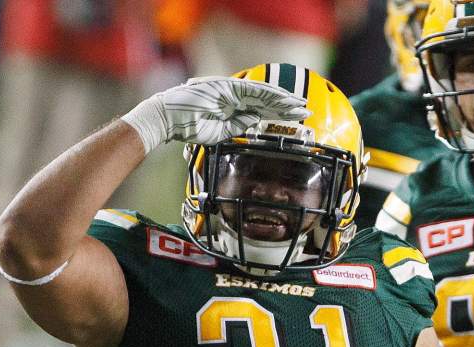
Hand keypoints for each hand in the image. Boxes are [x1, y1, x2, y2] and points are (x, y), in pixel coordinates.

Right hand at [121, 77, 309, 152]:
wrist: (167, 120)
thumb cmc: (188, 128)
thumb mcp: (219, 133)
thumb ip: (237, 127)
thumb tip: (255, 122)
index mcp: (231, 104)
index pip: (260, 107)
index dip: (278, 112)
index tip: (294, 118)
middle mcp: (233, 94)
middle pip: (266, 99)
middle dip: (287, 106)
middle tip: (306, 110)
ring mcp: (230, 89)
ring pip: (263, 93)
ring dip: (283, 101)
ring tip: (301, 107)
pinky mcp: (226, 87)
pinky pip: (252, 91)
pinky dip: (270, 96)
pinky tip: (284, 101)